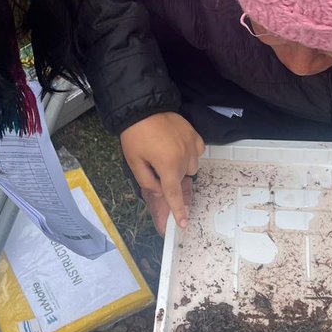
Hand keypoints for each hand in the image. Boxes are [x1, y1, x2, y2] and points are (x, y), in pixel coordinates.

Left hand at [120, 113, 204, 229]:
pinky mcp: (196, 136)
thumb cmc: (135, 135)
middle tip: (156, 167)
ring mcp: (192, 145)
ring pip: (191, 167)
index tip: (184, 223)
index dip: (178, 211)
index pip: (174, 194)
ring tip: (166, 154)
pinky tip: (177, 147)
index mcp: (167, 165)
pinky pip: (197, 153)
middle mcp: (184, 157)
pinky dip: (189, 155)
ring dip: (181, 167)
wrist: (144, 107)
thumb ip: (147, 181)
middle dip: (170, 179)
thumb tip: (160, 191)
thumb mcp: (134, 162)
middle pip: (181, 180)